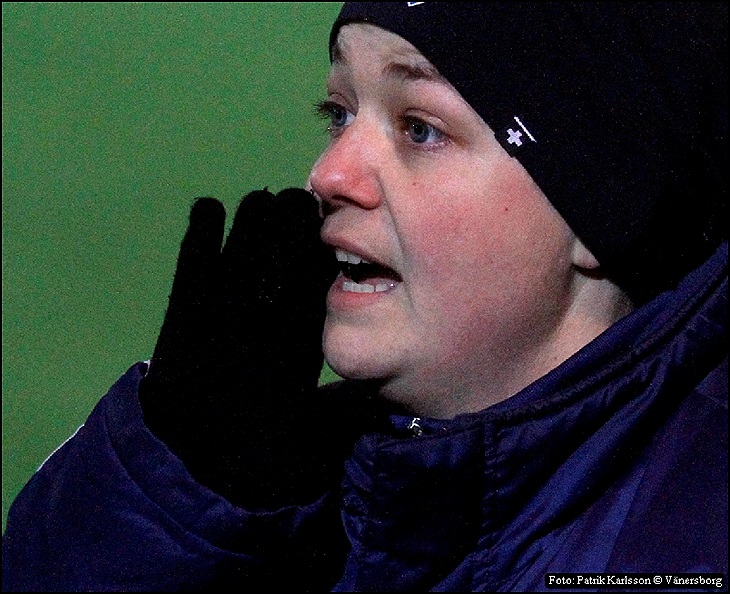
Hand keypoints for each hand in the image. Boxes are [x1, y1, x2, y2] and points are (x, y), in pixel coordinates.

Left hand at [139, 188, 342, 507]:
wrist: (185, 466)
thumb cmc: (255, 452)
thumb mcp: (315, 438)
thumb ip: (351, 407)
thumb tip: (382, 389)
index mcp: (299, 339)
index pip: (318, 275)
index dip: (325, 243)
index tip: (330, 224)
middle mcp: (264, 314)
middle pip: (283, 247)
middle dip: (294, 217)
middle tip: (300, 201)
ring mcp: (219, 308)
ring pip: (243, 242)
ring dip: (255, 215)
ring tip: (263, 202)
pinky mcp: (183, 310)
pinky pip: (193, 257)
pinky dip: (202, 228)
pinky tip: (209, 206)